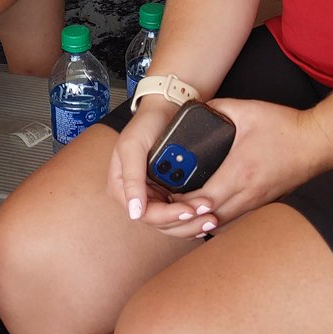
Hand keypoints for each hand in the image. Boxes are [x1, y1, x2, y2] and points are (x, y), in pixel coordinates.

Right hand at [107, 98, 206, 238]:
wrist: (164, 110)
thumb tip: (134, 212)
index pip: (145, 214)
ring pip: (171, 222)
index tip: (189, 210)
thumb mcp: (133, 146)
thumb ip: (131, 178)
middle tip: (208, 214)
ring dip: (192, 222)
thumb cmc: (145, 124)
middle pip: (160, 222)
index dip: (168, 216)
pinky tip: (207, 216)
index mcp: (120, 188)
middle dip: (185, 221)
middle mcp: (136, 196)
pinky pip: (180, 211)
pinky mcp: (167, 192)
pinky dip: (193, 216)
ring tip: (212, 217)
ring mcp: (153, 195)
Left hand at [163, 99, 332, 236]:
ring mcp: (257, 201)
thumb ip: (217, 109)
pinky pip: (235, 217)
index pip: (204, 198)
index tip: (166, 198)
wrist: (318, 142)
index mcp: (240, 171)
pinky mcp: (263, 202)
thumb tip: (197, 109)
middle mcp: (248, 192)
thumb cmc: (284, 126)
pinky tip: (206, 209)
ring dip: (200, 220)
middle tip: (166, 207)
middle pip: (210, 217)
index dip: (183, 204)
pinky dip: (217, 217)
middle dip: (185, 217)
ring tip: (180, 211)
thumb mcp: (245, 109)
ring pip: (223, 221)